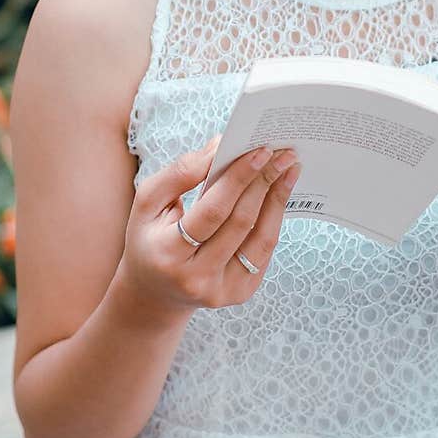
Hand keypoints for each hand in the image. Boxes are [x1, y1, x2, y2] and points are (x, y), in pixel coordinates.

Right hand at [116, 135, 301, 316]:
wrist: (156, 291)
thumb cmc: (150, 237)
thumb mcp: (148, 202)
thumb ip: (180, 172)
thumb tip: (219, 146)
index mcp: (168, 254)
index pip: (212, 211)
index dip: (238, 179)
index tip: (261, 151)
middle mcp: (196, 278)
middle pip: (240, 223)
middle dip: (264, 183)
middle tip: (283, 153)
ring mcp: (222, 290)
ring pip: (261, 239)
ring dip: (278, 199)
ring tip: (289, 169)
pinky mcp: (241, 292)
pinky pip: (265, 250)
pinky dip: (274, 218)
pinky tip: (279, 193)